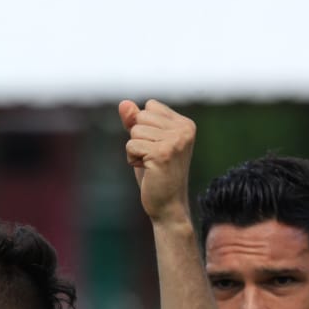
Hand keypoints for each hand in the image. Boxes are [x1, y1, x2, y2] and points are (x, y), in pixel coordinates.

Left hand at [118, 100, 195, 222]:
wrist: (167, 205)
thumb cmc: (156, 174)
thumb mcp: (145, 142)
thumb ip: (135, 121)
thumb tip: (123, 103)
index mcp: (185, 124)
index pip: (150, 107)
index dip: (144, 127)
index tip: (157, 147)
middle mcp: (184, 130)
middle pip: (141, 116)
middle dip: (138, 138)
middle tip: (153, 158)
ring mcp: (175, 141)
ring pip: (135, 131)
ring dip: (135, 150)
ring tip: (150, 164)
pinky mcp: (162, 153)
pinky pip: (131, 144)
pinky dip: (132, 159)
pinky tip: (148, 170)